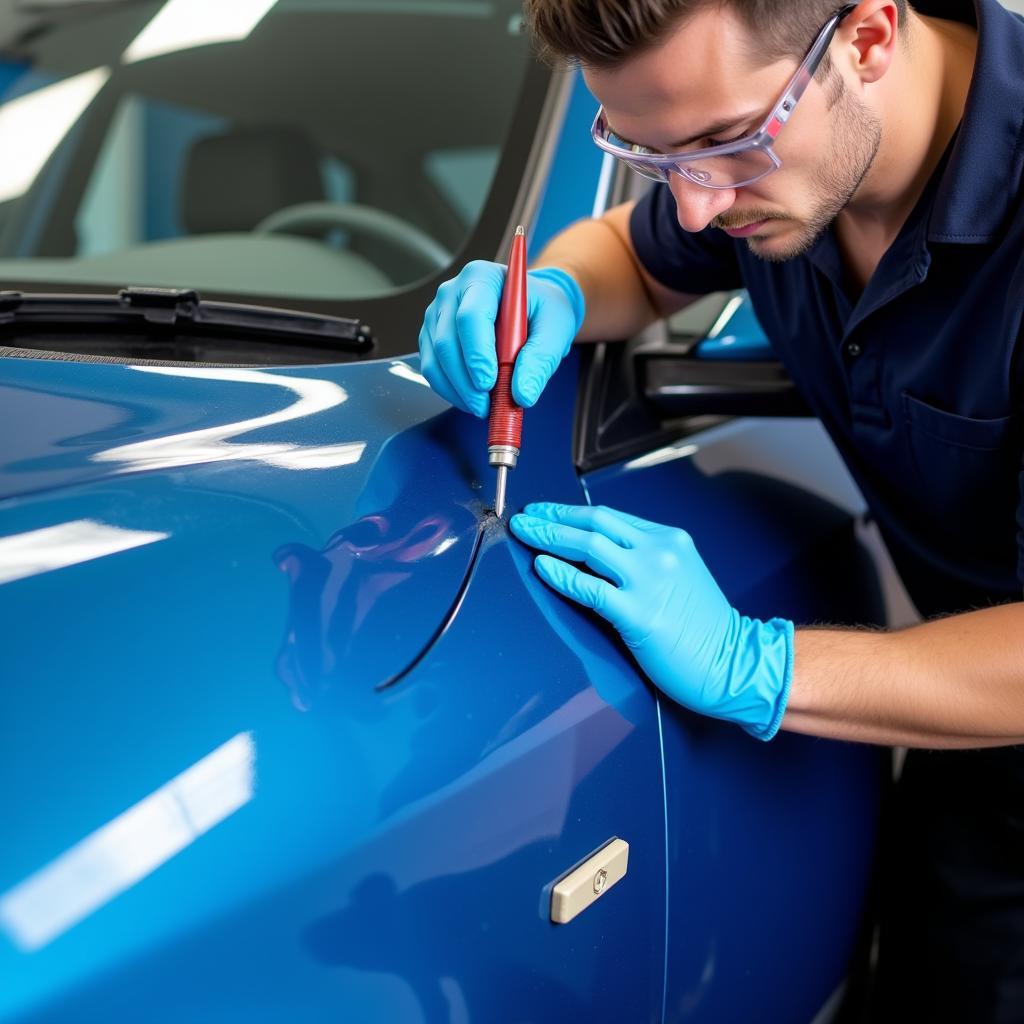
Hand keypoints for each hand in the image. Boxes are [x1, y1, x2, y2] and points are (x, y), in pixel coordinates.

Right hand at [418, 261, 584, 417]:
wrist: (533, 308)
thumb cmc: (543, 311)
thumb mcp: (555, 328)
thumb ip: (541, 359)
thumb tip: (522, 394)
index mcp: (482, 277)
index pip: (471, 316)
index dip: (477, 353)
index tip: (489, 383)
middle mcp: (452, 292)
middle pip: (447, 341)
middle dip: (466, 381)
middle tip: (488, 406)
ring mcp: (437, 315)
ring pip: (435, 360)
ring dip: (458, 391)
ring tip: (484, 407)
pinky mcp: (432, 337)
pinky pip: (432, 369)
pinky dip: (451, 391)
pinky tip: (472, 399)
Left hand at [509, 502, 792, 739]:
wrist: (734, 662)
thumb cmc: (705, 628)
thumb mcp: (679, 575)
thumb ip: (643, 559)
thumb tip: (594, 554)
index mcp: (669, 540)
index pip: (610, 516)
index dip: (572, 512)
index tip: (546, 511)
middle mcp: (658, 553)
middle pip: (595, 523)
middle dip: (553, 517)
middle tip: (524, 517)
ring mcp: (649, 582)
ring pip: (589, 546)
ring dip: (549, 537)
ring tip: (524, 533)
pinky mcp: (639, 614)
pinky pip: (590, 588)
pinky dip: (562, 574)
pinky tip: (542, 566)